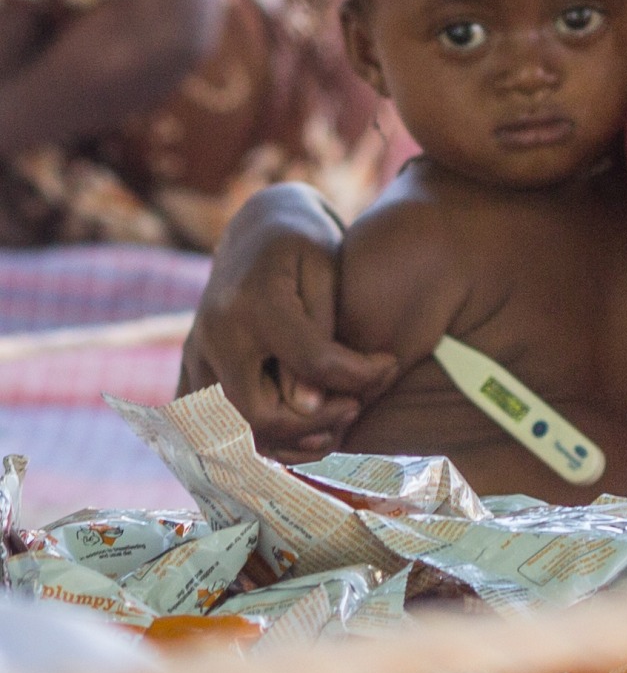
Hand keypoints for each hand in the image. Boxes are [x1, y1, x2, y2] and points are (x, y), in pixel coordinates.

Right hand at [179, 185, 396, 455]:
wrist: (256, 228)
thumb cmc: (303, 246)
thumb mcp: (324, 271)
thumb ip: (321, 337)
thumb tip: (307, 406)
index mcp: (254, 303)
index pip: (313, 365)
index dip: (360, 377)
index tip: (388, 365)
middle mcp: (214, 335)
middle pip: (260, 413)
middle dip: (317, 423)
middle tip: (355, 407)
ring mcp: (195, 355)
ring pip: (233, 432)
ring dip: (286, 443)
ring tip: (331, 429)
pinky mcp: (192, 370)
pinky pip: (214, 428)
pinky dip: (256, 443)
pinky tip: (298, 436)